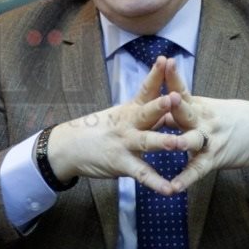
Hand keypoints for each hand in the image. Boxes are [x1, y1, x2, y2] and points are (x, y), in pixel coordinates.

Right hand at [44, 56, 182, 192]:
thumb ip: (144, 109)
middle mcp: (128, 124)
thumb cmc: (97, 129)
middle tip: (176, 97)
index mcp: (130, 109)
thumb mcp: (119, 114)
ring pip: (146, 142)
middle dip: (162, 105)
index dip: (155, 75)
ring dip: (164, 142)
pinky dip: (156, 183)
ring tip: (180, 143)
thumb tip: (167, 99)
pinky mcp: (121, 164)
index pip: (145, 89)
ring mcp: (124, 144)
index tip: (166, 59)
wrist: (68, 147)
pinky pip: (141, 174)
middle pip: (147, 112)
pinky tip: (170, 189)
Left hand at [154, 58, 248, 192]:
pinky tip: (173, 187)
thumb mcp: (204, 108)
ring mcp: (209, 139)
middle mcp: (202, 120)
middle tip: (167, 97)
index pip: (182, 88)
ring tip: (171, 143)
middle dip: (175, 104)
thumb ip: (179, 110)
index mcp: (197, 105)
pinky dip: (186, 179)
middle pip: (186, 111)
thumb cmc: (226, 118)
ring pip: (193, 139)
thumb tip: (153, 107)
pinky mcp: (214, 158)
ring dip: (182, 141)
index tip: (164, 61)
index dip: (173, 76)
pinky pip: (198, 169)